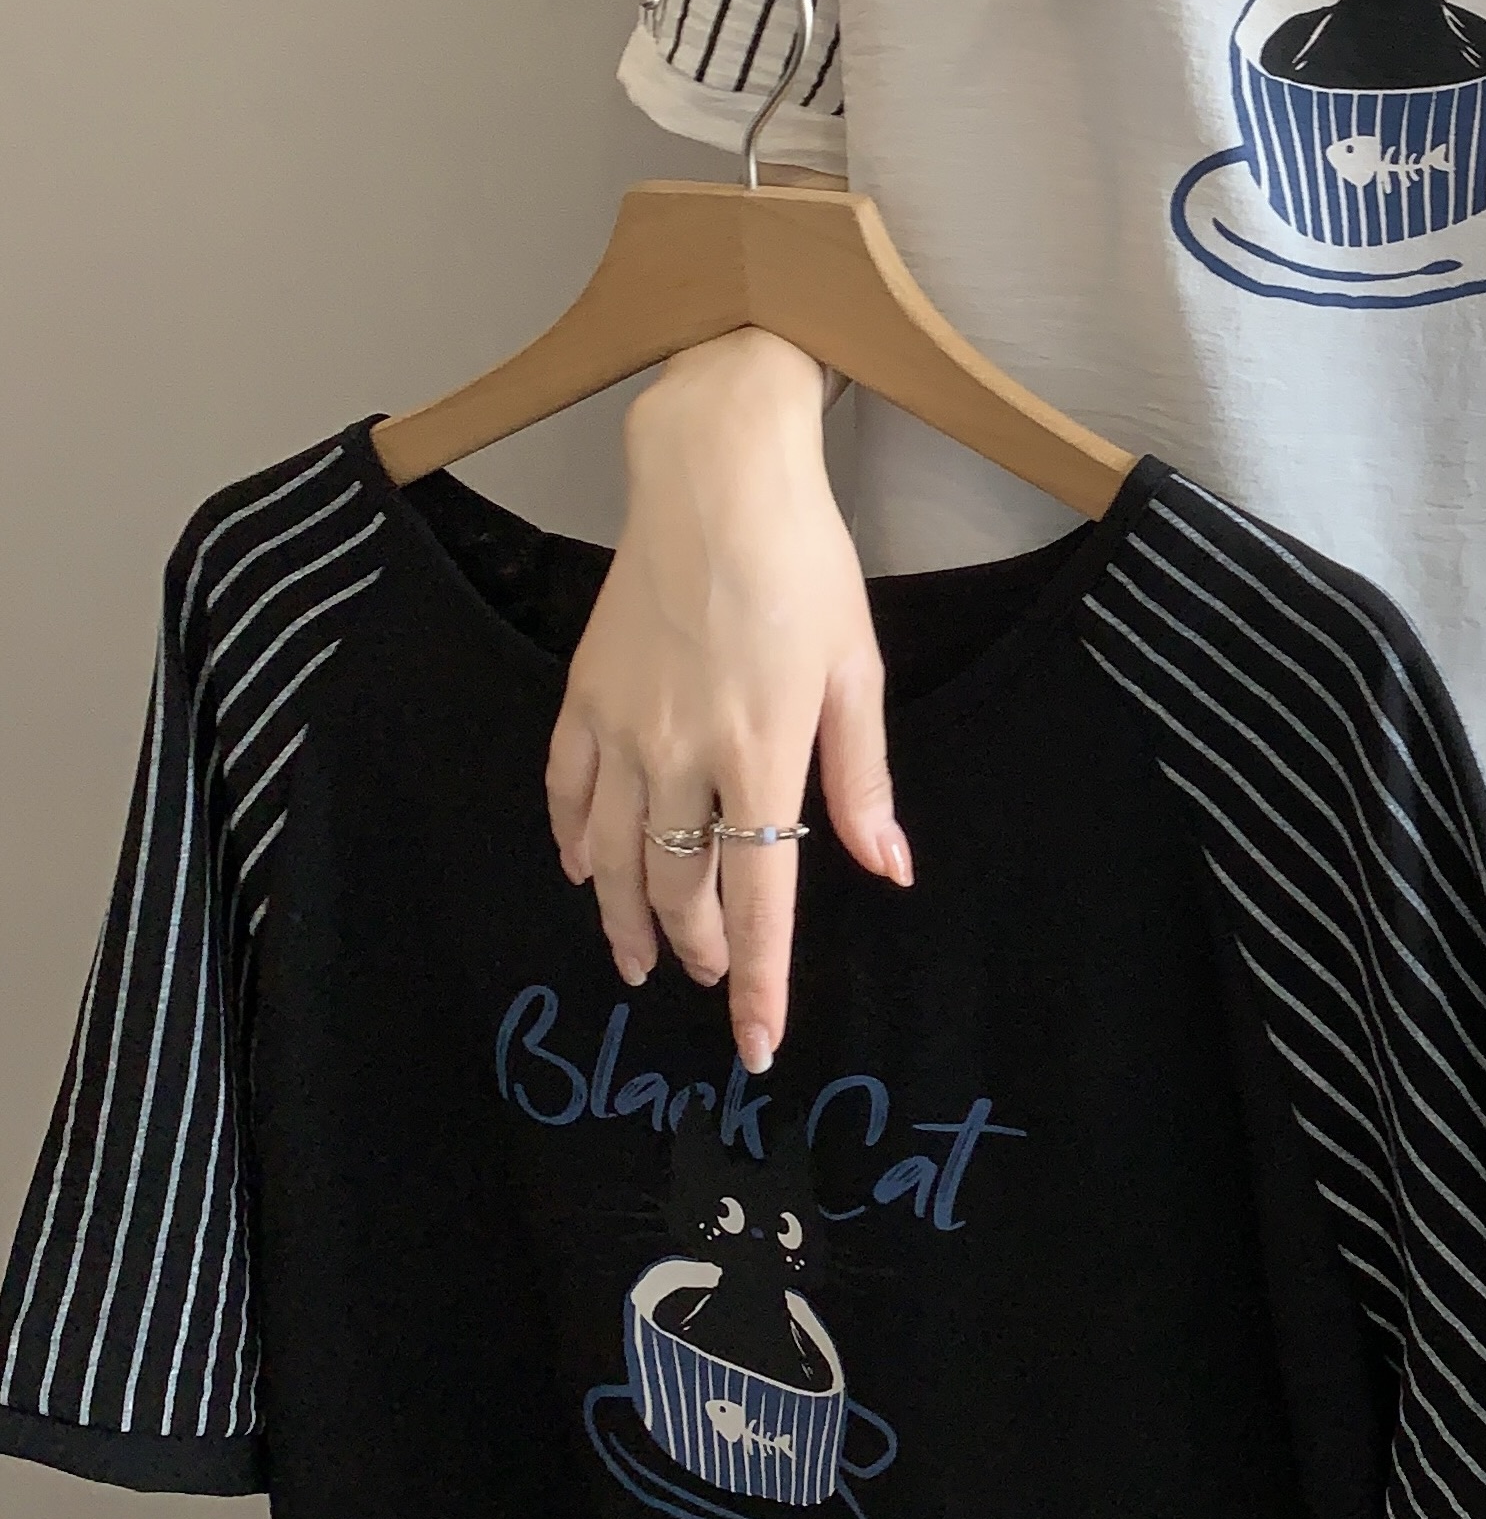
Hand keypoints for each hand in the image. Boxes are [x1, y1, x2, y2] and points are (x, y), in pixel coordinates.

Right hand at [545, 327, 910, 1072]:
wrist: (715, 475)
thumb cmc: (804, 564)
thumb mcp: (856, 669)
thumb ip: (862, 779)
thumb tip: (888, 868)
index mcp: (762, 752)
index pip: (761, 897)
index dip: (759, 980)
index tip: (756, 1043)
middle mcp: (683, 753)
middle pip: (678, 887)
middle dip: (696, 948)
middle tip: (710, 979)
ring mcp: (623, 726)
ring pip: (610, 857)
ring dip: (625, 918)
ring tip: (640, 959)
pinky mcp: (583, 695)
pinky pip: (565, 791)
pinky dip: (571, 842)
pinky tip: (581, 869)